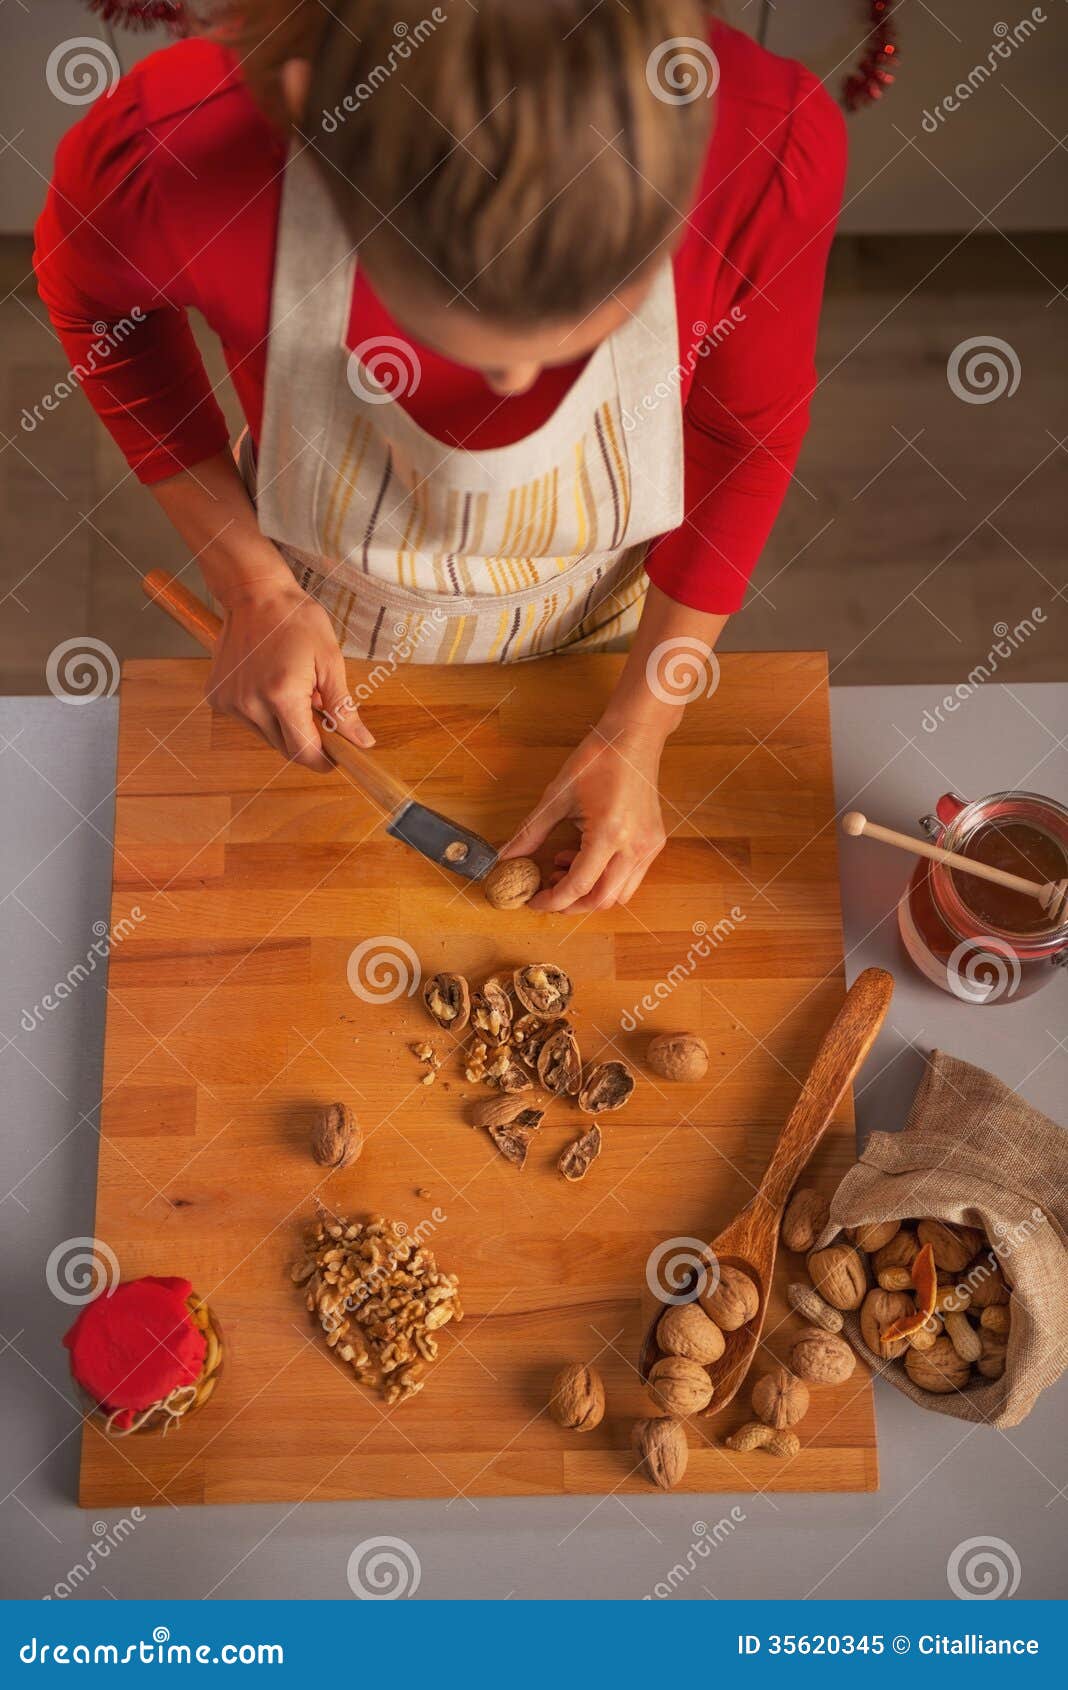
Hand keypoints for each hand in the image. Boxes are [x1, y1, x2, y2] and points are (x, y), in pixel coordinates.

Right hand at [207, 579, 373, 770]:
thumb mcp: (330, 661)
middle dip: (307, 739)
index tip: (336, 757)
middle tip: (319, 713)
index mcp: (281, 695)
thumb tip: (362, 742)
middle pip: (285, 748)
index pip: (303, 751)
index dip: (323, 761)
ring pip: (267, 736)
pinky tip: (270, 685)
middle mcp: (250, 704)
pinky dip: (264, 713)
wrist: (255, 594)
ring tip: (293, 690)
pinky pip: (249, 721)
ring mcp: (230, 702)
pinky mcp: (217, 697)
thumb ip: (343, 708)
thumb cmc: (297, 621)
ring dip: (284, 725)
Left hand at [501, 724, 666, 911]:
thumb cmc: (598, 758)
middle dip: (571, 904)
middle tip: (546, 892)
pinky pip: (630, 877)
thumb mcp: (557, 795)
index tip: (532, 900)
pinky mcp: (655, 842)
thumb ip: (531, 831)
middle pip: (602, 900)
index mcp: (610, 833)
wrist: (634, 736)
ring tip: (563, 866)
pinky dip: (605, 877)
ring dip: (589, 891)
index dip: (553, 900)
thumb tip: (507, 856)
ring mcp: (649, 846)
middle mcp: (635, 846)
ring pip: (619, 894)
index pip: (579, 885)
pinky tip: (584, 855)